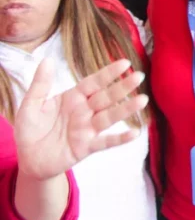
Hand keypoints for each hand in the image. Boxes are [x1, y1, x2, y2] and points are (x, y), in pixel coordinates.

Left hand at [16, 58, 147, 180]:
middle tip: (139, 76)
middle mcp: (84, 111)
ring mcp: (87, 129)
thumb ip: (41, 84)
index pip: (94, 82)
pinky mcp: (86, 147)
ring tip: (142, 100)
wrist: (27, 159)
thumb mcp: (30, 105)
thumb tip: (47, 60)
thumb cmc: (30, 130)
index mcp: (73, 98)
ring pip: (109, 117)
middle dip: (123, 87)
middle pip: (106, 97)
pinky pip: (105, 142)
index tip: (125, 63)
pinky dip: (120, 139)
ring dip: (126, 109)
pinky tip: (134, 133)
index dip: (108, 73)